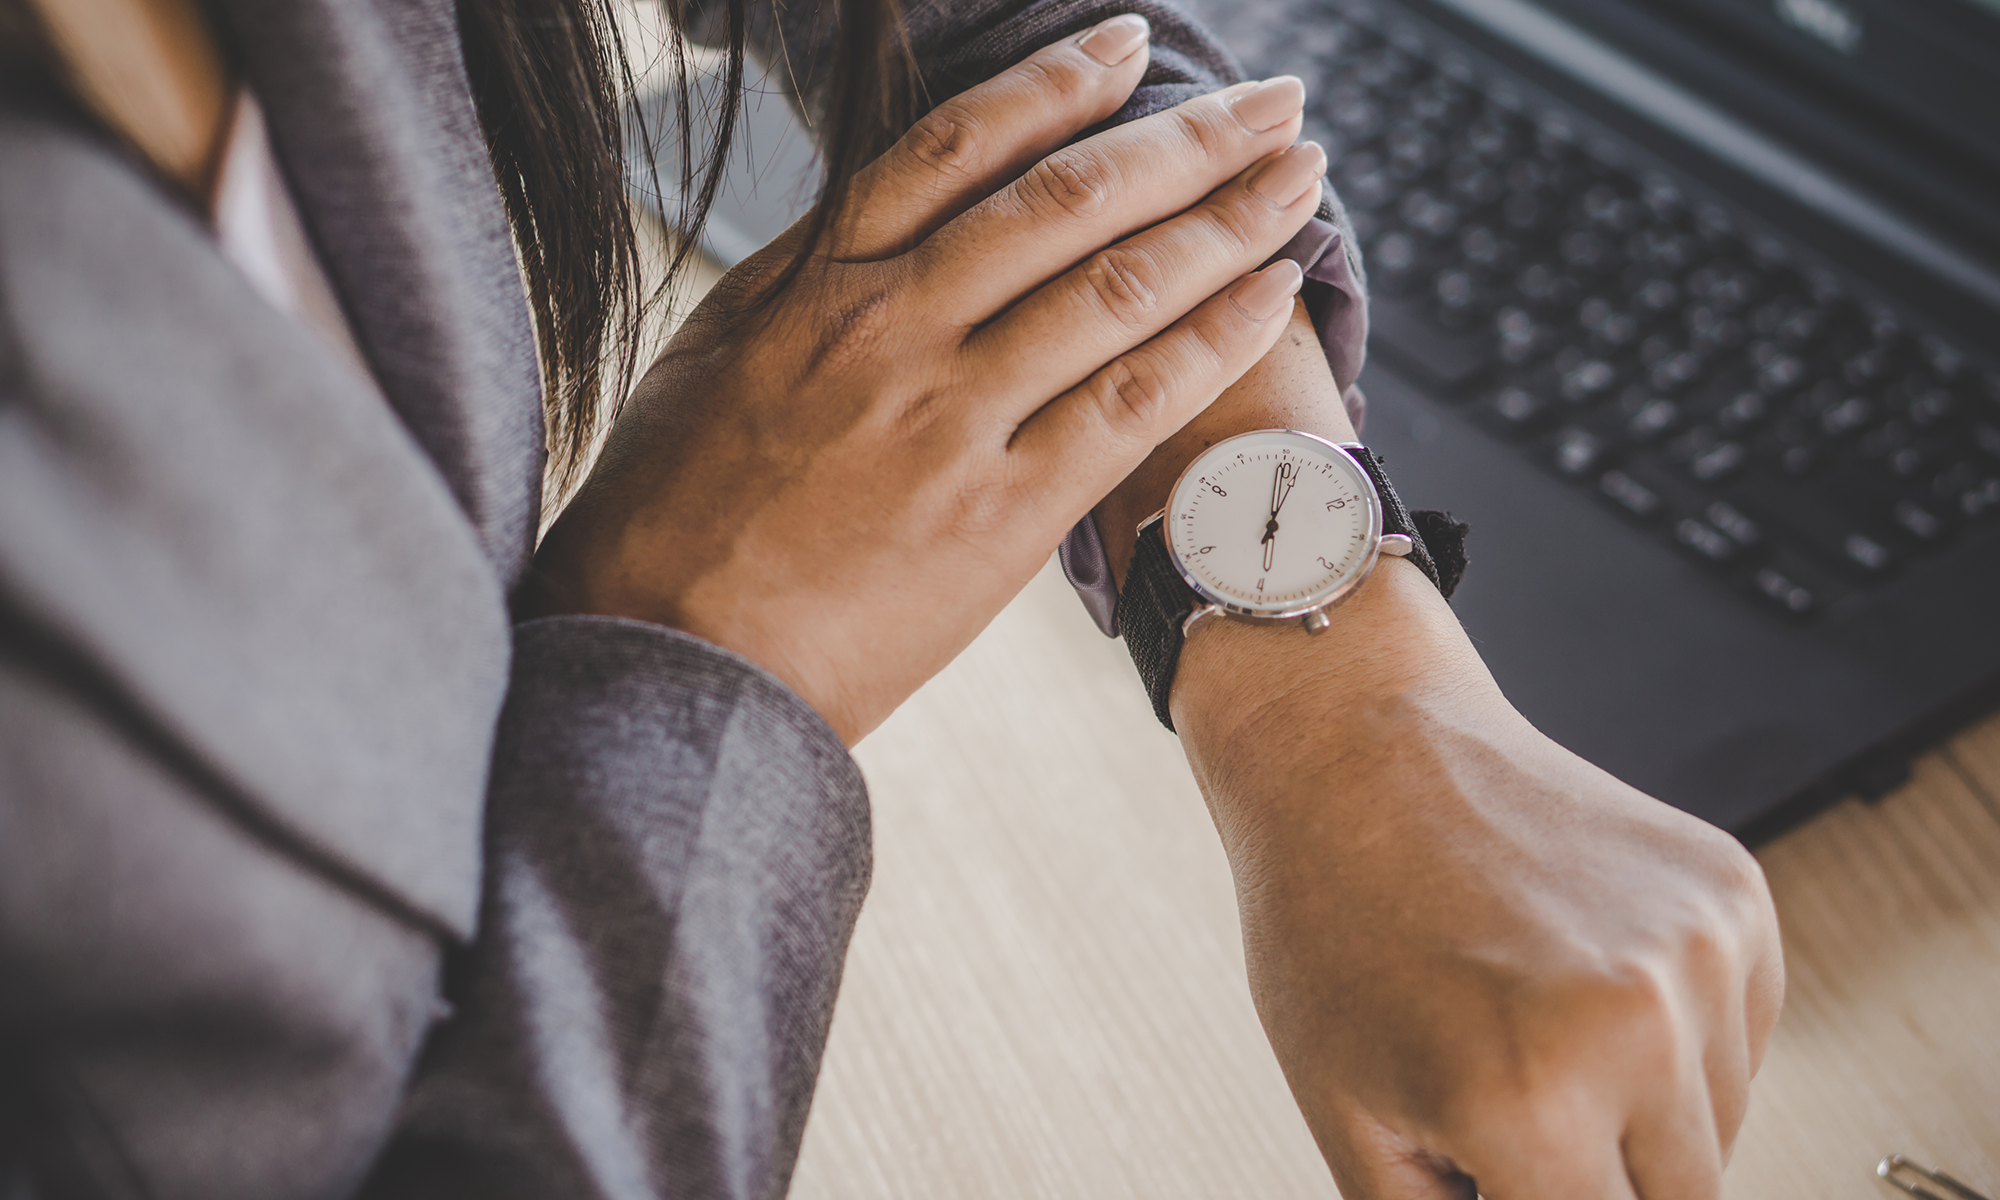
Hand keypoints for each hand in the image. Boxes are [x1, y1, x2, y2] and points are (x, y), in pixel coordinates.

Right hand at [525, 17, 1329, 741]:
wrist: (668, 661)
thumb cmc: (667, 522)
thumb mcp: (707, 361)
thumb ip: (797, 282)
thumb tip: (860, 216)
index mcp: (821, 285)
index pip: (960, 146)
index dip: (1060, 85)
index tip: (1132, 48)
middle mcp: (895, 329)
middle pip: (1070, 200)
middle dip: (1189, 140)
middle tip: (1274, 101)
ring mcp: (953, 419)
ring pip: (1115, 288)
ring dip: (1227, 222)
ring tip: (1302, 178)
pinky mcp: (1000, 515)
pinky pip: (1129, 407)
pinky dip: (1212, 342)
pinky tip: (1273, 296)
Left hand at [1174, 564, 1785, 1199]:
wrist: (1356, 749)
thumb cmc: (1330, 916)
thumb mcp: (1353, 1117)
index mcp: (1528, 1096)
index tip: (1516, 1182)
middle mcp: (1634, 1023)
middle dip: (1596, 1185)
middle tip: (1517, 1130)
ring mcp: (1697, 951)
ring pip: (1719, 1130)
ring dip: (1645, 1121)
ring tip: (1533, 1038)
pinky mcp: (1733, 897)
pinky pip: (1740, 1040)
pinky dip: (1679, 1044)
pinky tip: (1579, 987)